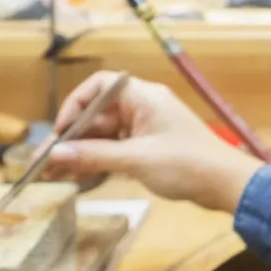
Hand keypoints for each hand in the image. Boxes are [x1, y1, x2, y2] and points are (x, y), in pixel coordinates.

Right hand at [41, 71, 263, 212]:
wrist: (225, 184)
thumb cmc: (186, 164)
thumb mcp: (135, 160)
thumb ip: (93, 155)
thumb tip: (54, 155)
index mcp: (143, 97)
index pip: (99, 86)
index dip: (75, 105)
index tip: (60, 132)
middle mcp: (142, 106)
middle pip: (97, 114)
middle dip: (72, 137)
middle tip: (45, 163)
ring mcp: (146, 127)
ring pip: (104, 134)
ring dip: (81, 152)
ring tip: (53, 176)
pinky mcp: (149, 146)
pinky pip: (116, 147)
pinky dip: (98, 160)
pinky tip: (77, 177)